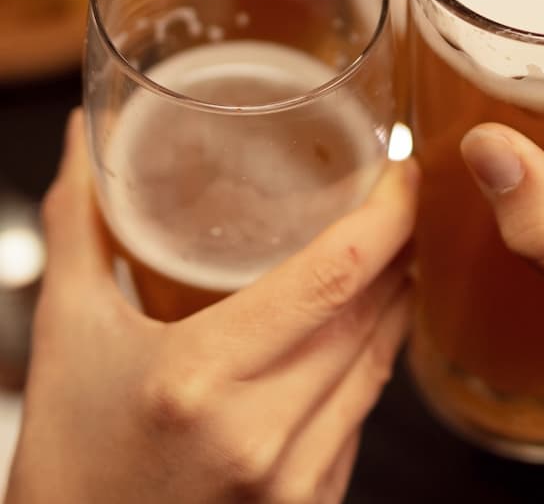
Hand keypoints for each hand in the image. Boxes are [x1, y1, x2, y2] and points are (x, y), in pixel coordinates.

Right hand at [6, 112, 416, 503]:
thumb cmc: (68, 461)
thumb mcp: (68, 336)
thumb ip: (79, 231)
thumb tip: (79, 144)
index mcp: (202, 377)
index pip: (334, 274)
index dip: (388, 215)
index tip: (404, 172)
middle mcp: (261, 431)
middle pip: (369, 312)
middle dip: (398, 248)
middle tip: (397, 200)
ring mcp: (295, 480)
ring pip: (379, 364)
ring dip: (395, 301)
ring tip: (392, 253)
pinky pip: (363, 415)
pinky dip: (372, 361)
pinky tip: (362, 331)